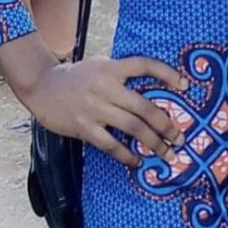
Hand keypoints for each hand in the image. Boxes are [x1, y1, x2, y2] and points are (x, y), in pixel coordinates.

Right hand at [26, 54, 188, 167]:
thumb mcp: (99, 65)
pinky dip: (127, 155)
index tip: (185, 86)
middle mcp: (105, 87)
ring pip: (132, 128)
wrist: (42, 87)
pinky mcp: (84, 128)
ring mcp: (94, 108)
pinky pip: (110, 145)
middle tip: (180, 137)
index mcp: (111, 68)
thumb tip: (151, 87)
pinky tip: (138, 161)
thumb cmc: (76, 76)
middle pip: (144, 107)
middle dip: (166, 125)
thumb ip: (121, 73)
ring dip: (153, 143)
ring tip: (167, 153)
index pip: (144, 66)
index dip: (167, 73)